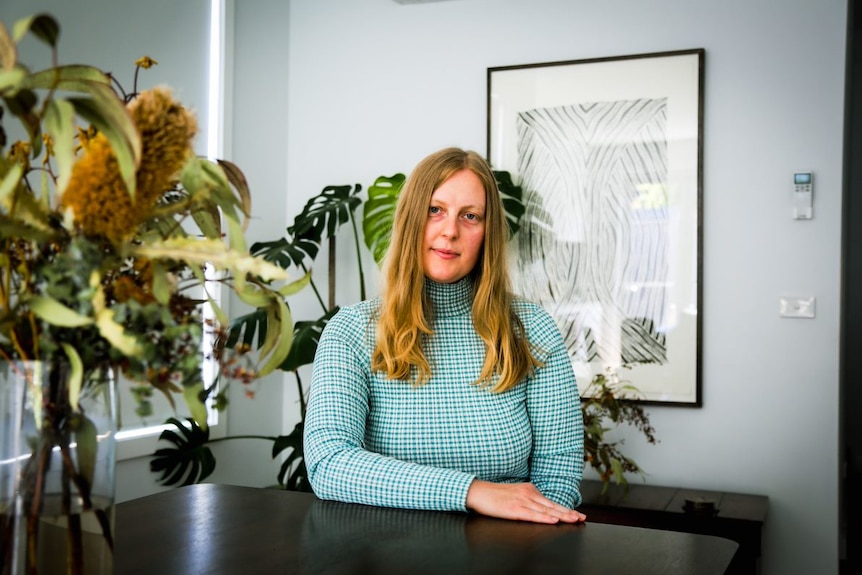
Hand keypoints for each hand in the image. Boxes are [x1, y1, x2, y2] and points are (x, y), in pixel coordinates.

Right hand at [465, 479, 586, 524]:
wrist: (477, 491)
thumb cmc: (494, 495)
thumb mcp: (515, 493)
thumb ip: (527, 500)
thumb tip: (540, 508)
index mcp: (529, 489)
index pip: (551, 502)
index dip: (566, 509)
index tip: (578, 514)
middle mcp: (528, 494)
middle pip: (552, 506)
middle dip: (568, 513)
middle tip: (582, 518)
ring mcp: (522, 501)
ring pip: (546, 511)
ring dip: (562, 516)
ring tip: (574, 520)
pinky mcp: (514, 509)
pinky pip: (533, 515)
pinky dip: (545, 518)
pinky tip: (554, 520)